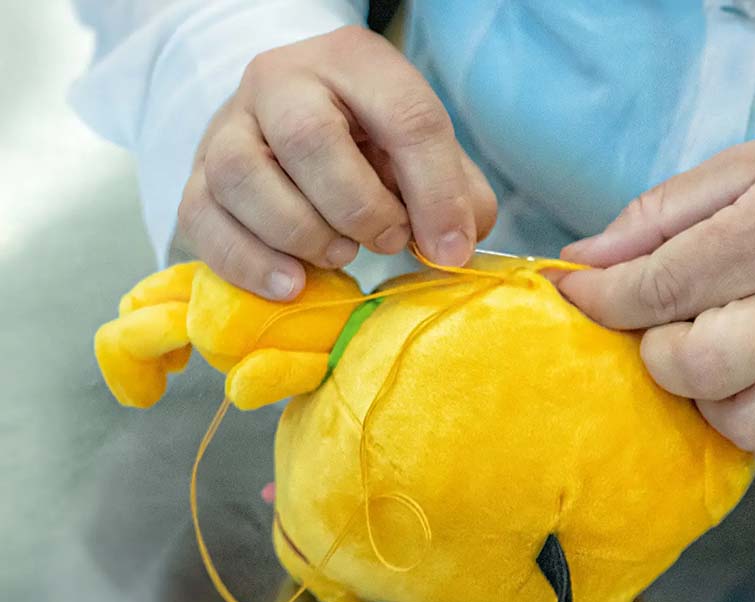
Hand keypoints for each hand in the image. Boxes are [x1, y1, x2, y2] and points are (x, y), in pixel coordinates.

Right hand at [176, 26, 496, 299]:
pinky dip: (247, 261)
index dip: (436, 192)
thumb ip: (455, 194)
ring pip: (242, 175)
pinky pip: (201, 217)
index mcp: (356, 63)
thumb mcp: (424, 153)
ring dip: (300, 233)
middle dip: (358, 208)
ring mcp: (229, 124)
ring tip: (339, 256)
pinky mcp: (196, 173)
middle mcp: (282, 79)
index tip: (450, 248)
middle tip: (388, 241)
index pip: (405, 117)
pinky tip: (290, 284)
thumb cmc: (370, 143)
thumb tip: (453, 248)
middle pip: (308, 138)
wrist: (293, 120)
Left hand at [559, 103, 754, 475]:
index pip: (660, 288)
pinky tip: (753, 390)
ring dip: (702, 397)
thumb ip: (661, 212)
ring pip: (740, 423)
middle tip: (665, 323)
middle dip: (654, 350)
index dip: (599, 297)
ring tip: (712, 354)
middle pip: (695, 366)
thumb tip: (582, 260)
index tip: (574, 293)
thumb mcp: (752, 163)